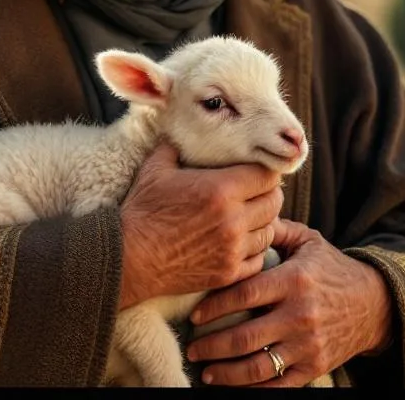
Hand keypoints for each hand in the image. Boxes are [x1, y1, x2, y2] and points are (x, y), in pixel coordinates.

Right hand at [118, 143, 282, 308]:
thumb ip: (177, 147)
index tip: (253, 173)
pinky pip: (260, 258)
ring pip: (270, 231)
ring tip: (247, 218)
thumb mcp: (156, 168)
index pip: (267, 175)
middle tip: (253, 194)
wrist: (129, 257)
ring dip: (262, 223)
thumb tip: (184, 130)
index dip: (263, 172)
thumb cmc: (142, 211)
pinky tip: (239, 242)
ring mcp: (233, 249)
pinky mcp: (229, 272)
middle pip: (275, 202)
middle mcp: (234, 219)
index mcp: (221, 189)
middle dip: (266, 195)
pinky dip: (254, 250)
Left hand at [184, 218, 393, 386]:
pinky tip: (233, 385)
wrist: (374, 304)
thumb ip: (276, 230)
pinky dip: (252, 389)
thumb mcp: (309, 242)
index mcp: (294, 280)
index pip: (245, 294)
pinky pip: (278, 385)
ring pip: (258, 367)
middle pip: (245, 337)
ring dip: (225, 374)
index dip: (215, 307)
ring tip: (205, 372)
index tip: (195, 316)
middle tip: (192, 347)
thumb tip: (244, 215)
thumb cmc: (332, 269)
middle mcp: (300, 315)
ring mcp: (308, 345)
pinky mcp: (315, 366)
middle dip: (211, 346)